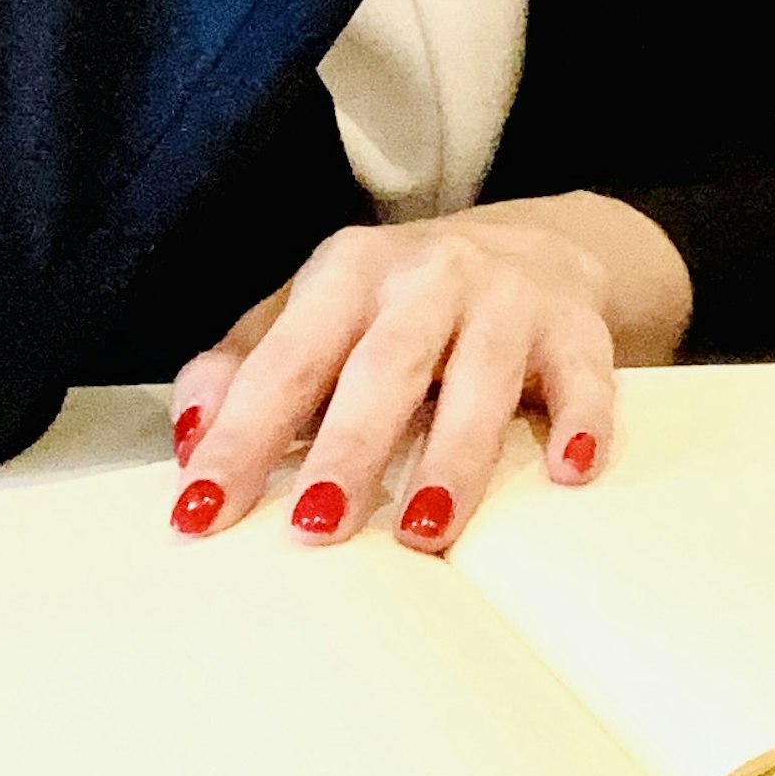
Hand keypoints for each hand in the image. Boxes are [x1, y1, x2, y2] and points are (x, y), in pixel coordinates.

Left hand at [164, 194, 694, 550]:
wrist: (536, 245)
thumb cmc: (399, 305)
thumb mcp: (314, 314)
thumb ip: (244, 366)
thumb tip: (189, 435)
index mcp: (349, 272)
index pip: (288, 359)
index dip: (243, 434)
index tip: (203, 509)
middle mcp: (429, 275)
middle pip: (386, 363)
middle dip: (350, 445)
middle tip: (318, 527)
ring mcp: (508, 300)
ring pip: (481, 376)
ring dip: (453, 455)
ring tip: (424, 530)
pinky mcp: (577, 329)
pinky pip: (585, 377)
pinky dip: (579, 421)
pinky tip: (566, 473)